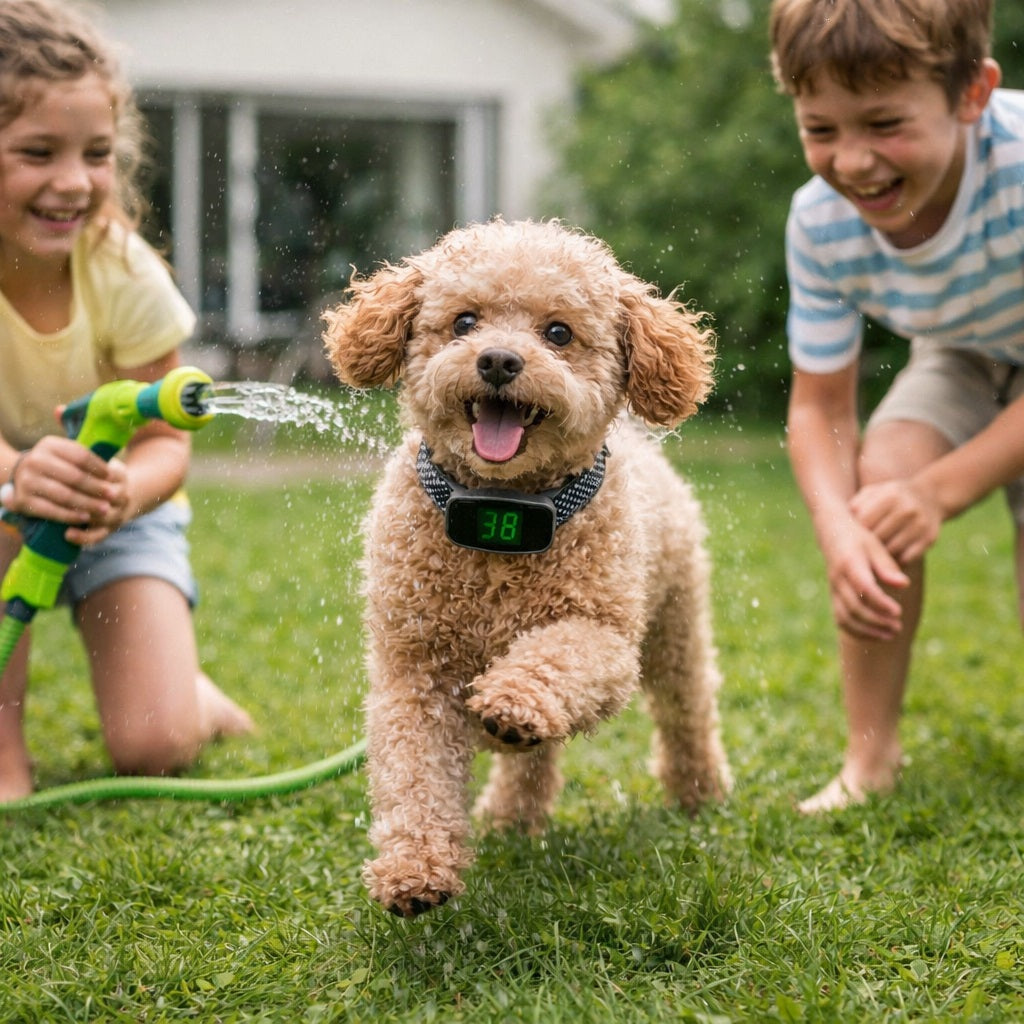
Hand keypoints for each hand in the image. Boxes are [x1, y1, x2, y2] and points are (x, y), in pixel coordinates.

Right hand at [3, 437, 125, 544]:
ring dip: (88, 504)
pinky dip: (70, 515)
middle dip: (96, 487)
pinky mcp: (22, 500)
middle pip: (74, 476)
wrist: (21, 477)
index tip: (111, 476)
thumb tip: (111, 474)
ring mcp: (26, 481)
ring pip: (64, 495)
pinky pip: (51, 510)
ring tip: (105, 509)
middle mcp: (34, 461)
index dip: (98, 467)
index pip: (80, 456)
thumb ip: (84, 460)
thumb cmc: (55, 466)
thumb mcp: (65, 455)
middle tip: (113, 495)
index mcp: (49, 445)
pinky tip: (86, 518)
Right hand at [822, 519, 909, 640]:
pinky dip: (858, 631)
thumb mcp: (875, 547)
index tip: (898, 612)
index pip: (864, 588)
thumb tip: (904, 585)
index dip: (880, 603)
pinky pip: (841, 620)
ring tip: (891, 635)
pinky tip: (877, 635)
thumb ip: (888, 567)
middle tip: (899, 627)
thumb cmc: (859, 539)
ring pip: (845, 618)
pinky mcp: (834, 598)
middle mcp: (838, 580)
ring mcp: (833, 590)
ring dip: (868, 630)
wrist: (832, 534)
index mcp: (849, 564)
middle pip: (854, 607)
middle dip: (877, 621)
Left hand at [850, 479, 941, 563]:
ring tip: (870, 556)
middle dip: (865, 546)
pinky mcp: (929, 538)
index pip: (864, 521)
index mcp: (890, 495)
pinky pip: (906, 557)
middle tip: (857, 552)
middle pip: (877, 537)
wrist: (931, 496)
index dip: (854, 533)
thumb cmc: (892, 497)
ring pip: (891, 549)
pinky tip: (888, 559)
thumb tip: (843, 521)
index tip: (848, 539)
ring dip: (880, 555)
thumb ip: (857, 503)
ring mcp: (920, 524)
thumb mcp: (875, 492)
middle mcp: (907, 509)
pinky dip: (896, 560)